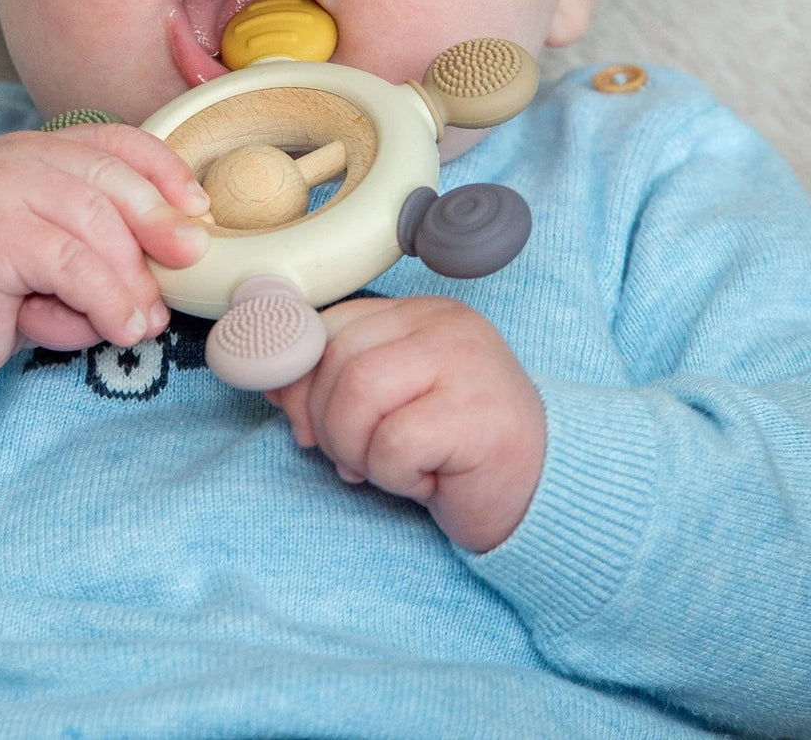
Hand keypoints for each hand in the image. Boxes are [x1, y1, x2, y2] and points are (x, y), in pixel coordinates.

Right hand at [0, 125, 210, 378]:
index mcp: (35, 152)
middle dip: (159, 223)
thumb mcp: (61, 258)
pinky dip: (104, 300)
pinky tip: (115, 329)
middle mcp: (14, 160)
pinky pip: (70, 265)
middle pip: (110, 179)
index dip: (164, 170)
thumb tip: (182, 253)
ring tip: (144, 323)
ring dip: (131, 280)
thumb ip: (107, 243)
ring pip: (96, 225)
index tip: (198, 209)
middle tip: (188, 265)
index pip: (114, 141)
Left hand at [265, 296, 544, 551]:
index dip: (300, 375)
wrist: (542, 497)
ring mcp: (466, 363)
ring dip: (357, 449)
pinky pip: (394, 443)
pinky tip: (428, 481)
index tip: (299, 420)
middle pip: (338, 357)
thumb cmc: (455, 453)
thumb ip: (336, 384)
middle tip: (354, 459)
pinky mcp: (478, 415)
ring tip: (393, 469)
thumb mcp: (387, 407)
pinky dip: (395, 476)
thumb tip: (269, 382)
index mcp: (420, 314)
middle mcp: (444, 325)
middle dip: (327, 422)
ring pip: (357, 393)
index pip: (332, 322)